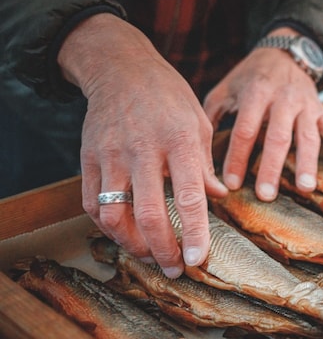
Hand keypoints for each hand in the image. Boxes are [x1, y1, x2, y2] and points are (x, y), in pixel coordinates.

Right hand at [58, 14, 227, 277]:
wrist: (121, 68)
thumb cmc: (169, 97)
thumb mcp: (199, 123)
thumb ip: (206, 165)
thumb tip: (219, 198)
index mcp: (180, 141)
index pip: (189, 197)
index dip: (193, 233)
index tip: (197, 260)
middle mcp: (144, 150)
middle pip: (149, 214)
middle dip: (162, 250)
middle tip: (174, 270)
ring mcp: (111, 155)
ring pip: (114, 215)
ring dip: (132, 244)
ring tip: (150, 256)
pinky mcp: (88, 158)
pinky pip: (92, 203)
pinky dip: (107, 227)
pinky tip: (125, 235)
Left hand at [203, 27, 322, 200]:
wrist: (283, 53)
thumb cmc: (248, 77)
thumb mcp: (225, 88)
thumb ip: (211, 117)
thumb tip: (197, 153)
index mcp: (256, 92)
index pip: (245, 130)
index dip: (237, 157)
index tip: (231, 184)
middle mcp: (283, 99)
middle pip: (278, 137)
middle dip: (271, 167)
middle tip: (266, 195)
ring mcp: (305, 105)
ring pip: (308, 137)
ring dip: (307, 163)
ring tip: (305, 187)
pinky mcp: (321, 109)